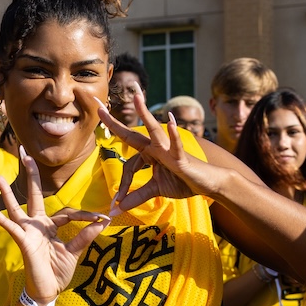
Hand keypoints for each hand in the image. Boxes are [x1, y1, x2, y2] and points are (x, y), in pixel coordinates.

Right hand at [0, 147, 115, 304]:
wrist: (47, 291)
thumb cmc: (57, 272)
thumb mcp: (74, 252)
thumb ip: (85, 236)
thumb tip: (101, 222)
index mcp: (50, 226)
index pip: (67, 212)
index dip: (85, 214)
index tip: (103, 218)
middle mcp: (37, 225)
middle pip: (34, 195)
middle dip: (30, 175)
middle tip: (24, 153)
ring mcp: (28, 232)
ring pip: (16, 208)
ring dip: (6, 192)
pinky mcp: (23, 242)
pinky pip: (11, 228)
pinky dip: (1, 219)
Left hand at [97, 99, 245, 209]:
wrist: (207, 183)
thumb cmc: (183, 181)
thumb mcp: (156, 190)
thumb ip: (137, 196)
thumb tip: (119, 209)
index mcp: (149, 155)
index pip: (129, 165)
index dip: (122, 184)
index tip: (118, 202)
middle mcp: (157, 148)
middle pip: (132, 134)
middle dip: (114, 122)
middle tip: (98, 107)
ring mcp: (169, 149)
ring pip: (154, 130)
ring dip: (145, 114)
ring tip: (137, 97)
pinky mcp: (182, 156)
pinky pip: (176, 144)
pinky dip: (173, 135)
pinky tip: (170, 122)